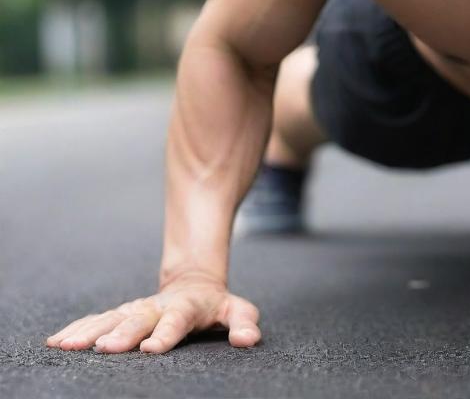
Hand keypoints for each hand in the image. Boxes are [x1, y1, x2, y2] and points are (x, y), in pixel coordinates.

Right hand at [45, 273, 260, 354]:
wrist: (193, 282)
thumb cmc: (214, 305)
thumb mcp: (236, 309)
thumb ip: (243, 322)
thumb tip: (249, 339)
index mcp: (187, 307)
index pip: (177, 321)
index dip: (166, 334)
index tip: (151, 349)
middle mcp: (157, 307)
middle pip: (138, 319)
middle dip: (122, 333)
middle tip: (103, 348)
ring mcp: (136, 309)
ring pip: (112, 318)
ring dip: (90, 331)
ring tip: (68, 344)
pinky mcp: (121, 314)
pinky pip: (96, 320)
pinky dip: (77, 328)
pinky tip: (57, 340)